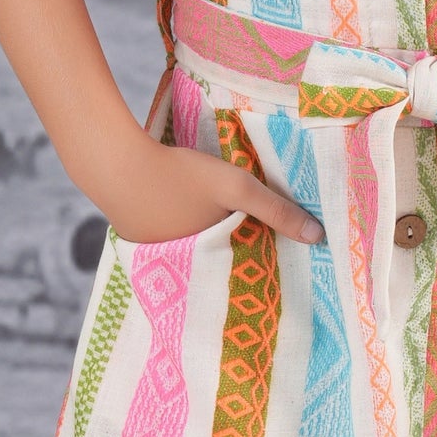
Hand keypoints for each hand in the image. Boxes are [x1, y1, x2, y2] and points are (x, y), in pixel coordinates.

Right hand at [103, 130, 324, 246]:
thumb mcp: (235, 187)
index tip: (282, 256)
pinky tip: (191, 214)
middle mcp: (183, 271)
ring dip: (211, 241)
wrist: (117, 165)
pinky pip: (175, 242)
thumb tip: (318, 237)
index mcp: (209, 262)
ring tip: (229, 225)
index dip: (262, 259)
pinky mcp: (141, 243)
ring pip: (197, 252)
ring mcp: (158, 259)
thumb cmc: (180, 176)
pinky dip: (187, 231)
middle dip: (239, 254)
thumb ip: (275, 209)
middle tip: (260, 240)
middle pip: (221, 262)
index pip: (244, 268)